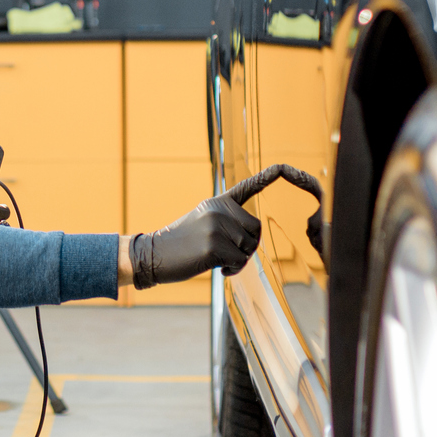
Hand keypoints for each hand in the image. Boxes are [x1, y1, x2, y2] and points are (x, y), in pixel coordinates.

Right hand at [130, 163, 323, 288]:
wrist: (154, 254)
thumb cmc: (181, 243)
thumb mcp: (203, 223)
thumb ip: (226, 223)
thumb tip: (250, 240)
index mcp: (217, 202)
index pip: (246, 188)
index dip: (266, 177)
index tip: (282, 166)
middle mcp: (219, 210)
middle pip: (255, 229)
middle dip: (248, 246)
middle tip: (230, 254)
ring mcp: (216, 227)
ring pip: (249, 247)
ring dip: (238, 260)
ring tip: (219, 261)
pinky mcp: (214, 246)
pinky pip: (240, 262)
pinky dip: (232, 270)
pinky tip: (218, 270)